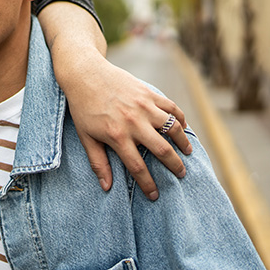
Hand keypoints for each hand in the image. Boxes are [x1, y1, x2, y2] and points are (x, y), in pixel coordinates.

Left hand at [65, 55, 191, 199]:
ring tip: (186, 153)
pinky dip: (181, 118)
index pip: (137, 167)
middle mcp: (134, 122)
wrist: (84, 74)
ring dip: (183, 142)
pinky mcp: (149, 93)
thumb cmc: (83, 108)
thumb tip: (106, 187)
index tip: (155, 195)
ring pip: (173, 127)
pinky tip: (183, 128)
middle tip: (181, 174)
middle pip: (162, 150)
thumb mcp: (86, 136)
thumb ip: (98, 162)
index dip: (148, 184)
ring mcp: (144, 106)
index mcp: (117, 136)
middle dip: (174, 166)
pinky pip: (172, 108)